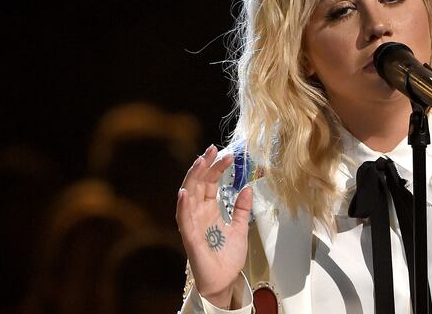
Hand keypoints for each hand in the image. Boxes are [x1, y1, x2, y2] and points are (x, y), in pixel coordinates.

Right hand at [176, 144, 252, 306]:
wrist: (225, 281)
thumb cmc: (227, 257)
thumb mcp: (240, 227)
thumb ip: (242, 208)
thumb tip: (247, 188)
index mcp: (209, 210)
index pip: (210, 183)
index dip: (216, 168)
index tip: (227, 154)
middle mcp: (198, 214)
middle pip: (198, 184)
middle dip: (204, 166)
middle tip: (213, 150)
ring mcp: (193, 225)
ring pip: (189, 196)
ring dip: (193, 178)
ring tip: (200, 162)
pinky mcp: (190, 238)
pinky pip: (184, 219)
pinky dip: (183, 205)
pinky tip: (184, 192)